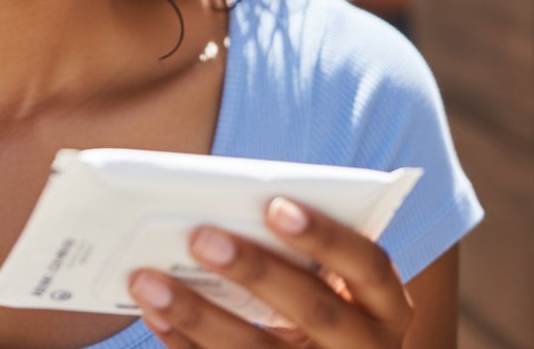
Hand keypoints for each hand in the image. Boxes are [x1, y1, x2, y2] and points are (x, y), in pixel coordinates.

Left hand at [128, 197, 412, 347]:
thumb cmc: (322, 297)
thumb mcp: (332, 278)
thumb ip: (301, 247)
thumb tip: (223, 199)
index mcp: (385, 306)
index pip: (367, 263)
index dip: (324, 234)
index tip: (274, 204)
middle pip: (313, 309)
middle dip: (254, 270)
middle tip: (199, 236)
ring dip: (197, 315)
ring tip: (148, 279)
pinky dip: (186, 346)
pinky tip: (153, 316)